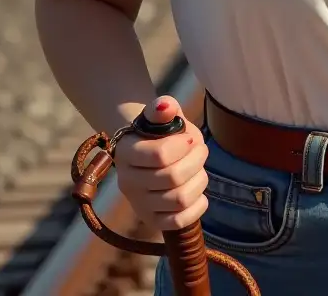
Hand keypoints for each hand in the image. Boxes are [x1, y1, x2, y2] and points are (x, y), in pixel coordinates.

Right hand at [111, 95, 208, 232]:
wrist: (149, 151)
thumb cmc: (160, 130)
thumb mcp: (162, 114)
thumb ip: (163, 108)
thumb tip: (166, 106)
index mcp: (126, 153)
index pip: (160, 155)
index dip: (184, 145)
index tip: (191, 138)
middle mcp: (128, 183)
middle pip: (173, 178)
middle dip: (196, 160)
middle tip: (201, 149)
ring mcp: (139, 204)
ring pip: (179, 200)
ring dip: (199, 180)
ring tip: (199, 168)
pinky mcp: (153, 220)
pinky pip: (178, 222)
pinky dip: (196, 206)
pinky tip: (198, 191)